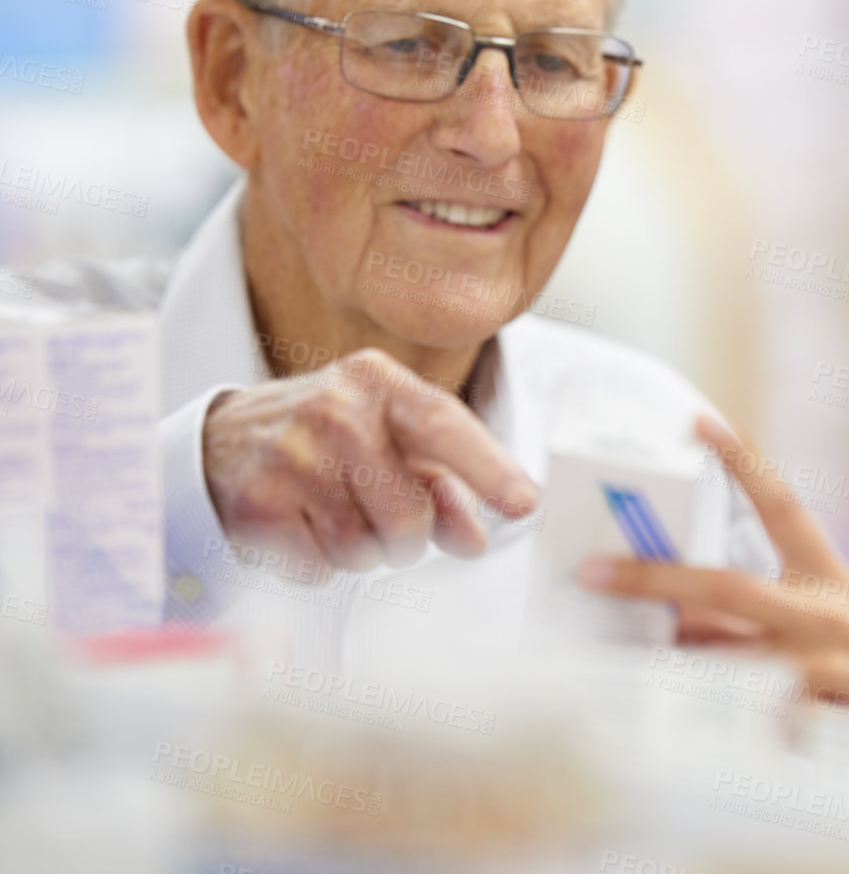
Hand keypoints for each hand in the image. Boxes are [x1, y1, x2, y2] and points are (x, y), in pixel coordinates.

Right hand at [202, 347, 537, 571]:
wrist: (223, 441)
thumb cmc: (328, 438)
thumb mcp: (389, 439)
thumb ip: (441, 484)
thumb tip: (475, 539)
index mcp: (378, 382)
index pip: (444, 424)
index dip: (489, 468)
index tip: (524, 503)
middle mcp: (334, 410)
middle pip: (409, 514)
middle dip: (406, 534)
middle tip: (378, 512)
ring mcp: (291, 455)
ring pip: (365, 549)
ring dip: (361, 550)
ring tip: (334, 512)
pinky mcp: (255, 503)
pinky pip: (318, 569)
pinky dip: (317, 563)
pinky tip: (300, 525)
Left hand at [577, 415, 848, 714]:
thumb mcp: (817, 635)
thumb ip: (749, 625)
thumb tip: (661, 618)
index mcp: (829, 580)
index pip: (784, 508)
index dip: (744, 463)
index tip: (700, 423)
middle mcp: (842, 611)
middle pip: (738, 587)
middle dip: (659, 579)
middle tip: (594, 574)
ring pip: (756, 657)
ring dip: (688, 664)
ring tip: (628, 666)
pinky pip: (800, 717)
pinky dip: (758, 724)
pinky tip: (717, 735)